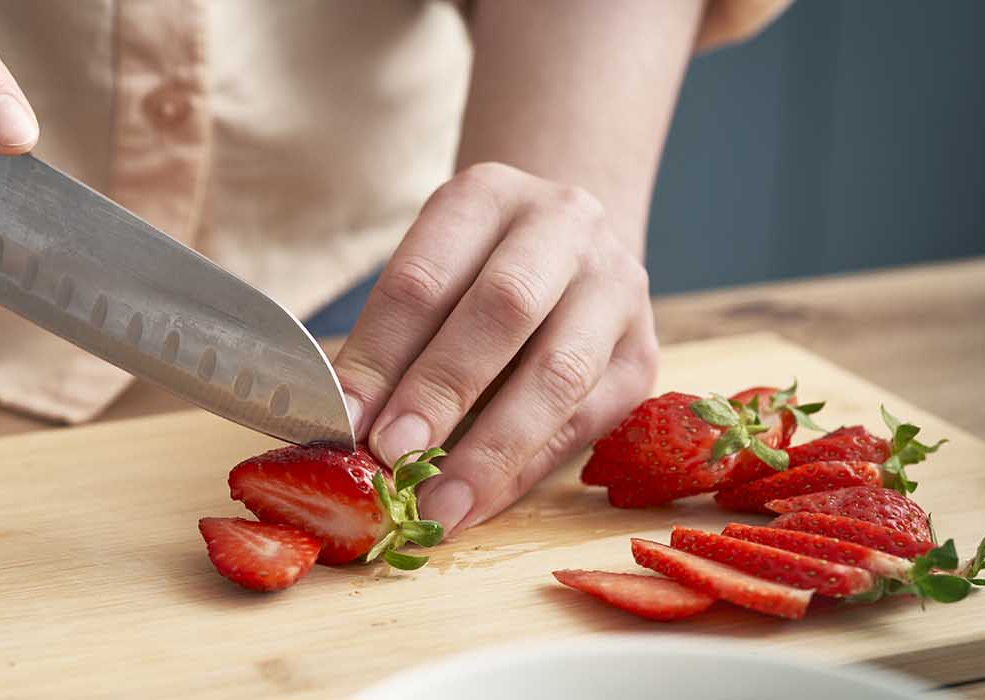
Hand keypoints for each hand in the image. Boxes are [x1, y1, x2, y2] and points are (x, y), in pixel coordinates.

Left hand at [334, 163, 658, 534]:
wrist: (567, 246)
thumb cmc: (471, 270)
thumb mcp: (426, 273)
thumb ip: (391, 342)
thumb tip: (348, 427)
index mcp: (488, 195)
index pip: (425, 276)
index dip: (381, 353)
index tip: (343, 419)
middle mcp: (564, 227)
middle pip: (504, 309)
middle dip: (441, 390)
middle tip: (391, 455)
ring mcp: (616, 289)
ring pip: (559, 374)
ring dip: (490, 450)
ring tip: (435, 505)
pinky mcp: (641, 357)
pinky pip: (581, 425)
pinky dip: (519, 474)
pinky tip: (471, 507)